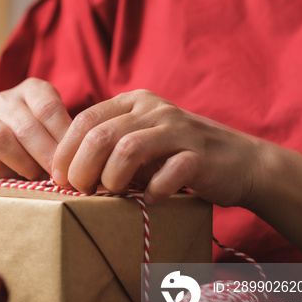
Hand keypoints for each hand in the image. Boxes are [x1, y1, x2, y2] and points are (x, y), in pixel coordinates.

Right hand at [0, 78, 71, 180]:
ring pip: (0, 140)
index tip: (74, 158)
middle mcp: (5, 100)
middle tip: (61, 175)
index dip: (63, 136)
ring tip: (39, 177)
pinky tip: (19, 178)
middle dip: (46, 155)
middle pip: (26, 127)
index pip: (47, 107)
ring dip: (24, 164)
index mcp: (32, 89)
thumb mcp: (58, 128)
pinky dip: (6, 173)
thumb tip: (82, 158)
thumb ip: (68, 137)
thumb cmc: (43, 139)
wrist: (9, 150)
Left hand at [51, 89, 262, 206]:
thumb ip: (106, 146)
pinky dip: (154, 190)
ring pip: (127, 150)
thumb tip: (63, 172)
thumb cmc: (177, 157)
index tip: (60, 179)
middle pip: (99, 135)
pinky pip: (169, 172)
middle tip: (81, 191)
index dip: (65, 152)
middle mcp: (154, 110)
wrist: (240, 162)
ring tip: (112, 194)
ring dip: (112, 179)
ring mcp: (178, 130)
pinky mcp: (200, 155)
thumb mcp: (139, 140)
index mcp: (133, 102)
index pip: (84, 120)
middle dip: (82, 169)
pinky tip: (151, 199)